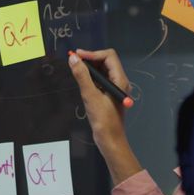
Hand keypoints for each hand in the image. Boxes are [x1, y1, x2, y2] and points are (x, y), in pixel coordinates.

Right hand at [68, 48, 141, 183]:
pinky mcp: (109, 95)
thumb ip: (82, 76)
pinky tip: (82, 81)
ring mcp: (115, 88)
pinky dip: (91, 77)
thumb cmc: (103, 120)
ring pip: (102, 70)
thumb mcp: (90, 96)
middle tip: (74, 61)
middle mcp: (119, 81)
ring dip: (90, 68)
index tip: (77, 56)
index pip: (108, 56)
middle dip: (90, 59)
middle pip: (106, 62)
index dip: (93, 53)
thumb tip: (73, 59)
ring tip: (76, 70)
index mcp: (120, 80)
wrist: (110, 140)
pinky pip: (100, 80)